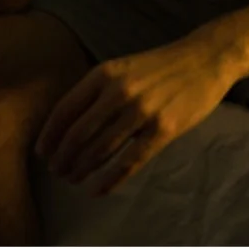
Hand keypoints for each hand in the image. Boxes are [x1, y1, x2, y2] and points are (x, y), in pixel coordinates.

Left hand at [35, 38, 236, 194]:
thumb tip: (67, 125)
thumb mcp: (123, 67)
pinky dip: (110, 180)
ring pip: (100, 150)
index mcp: (104, 74)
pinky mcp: (163, 129)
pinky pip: (129, 162)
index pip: (65, 110)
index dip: (49, 136)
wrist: (205, 59)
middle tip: (57, 171)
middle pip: (78, 135)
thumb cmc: (161, 66)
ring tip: (74, 178)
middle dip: (63, 158)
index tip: (42, 153)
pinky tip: (99, 189)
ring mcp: (142, 111)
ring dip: (82, 169)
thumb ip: (98, 90)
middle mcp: (119, 92)